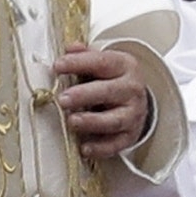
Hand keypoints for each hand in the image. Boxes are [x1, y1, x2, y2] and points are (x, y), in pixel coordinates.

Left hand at [54, 44, 148, 159]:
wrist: (137, 99)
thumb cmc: (113, 79)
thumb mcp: (103, 62)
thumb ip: (85, 55)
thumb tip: (70, 48)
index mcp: (125, 66)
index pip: (102, 62)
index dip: (78, 63)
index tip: (58, 66)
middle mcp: (132, 90)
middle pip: (108, 92)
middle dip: (84, 95)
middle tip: (62, 99)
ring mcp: (133, 114)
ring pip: (114, 120)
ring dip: (91, 122)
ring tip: (72, 121)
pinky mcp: (130, 135)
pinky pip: (116, 144)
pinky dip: (100, 148)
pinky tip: (84, 148)